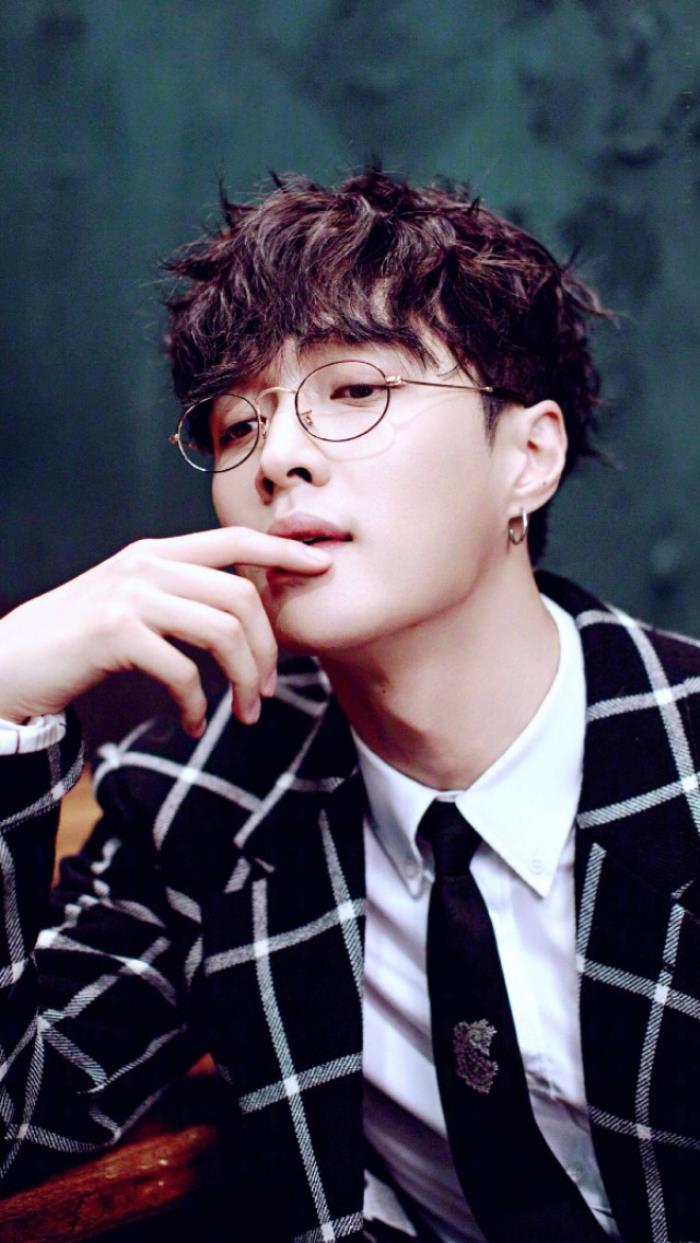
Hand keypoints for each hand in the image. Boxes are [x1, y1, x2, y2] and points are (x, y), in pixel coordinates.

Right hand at [0, 528, 330, 735]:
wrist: (11, 660)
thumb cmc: (78, 639)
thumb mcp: (131, 601)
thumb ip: (179, 594)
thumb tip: (243, 613)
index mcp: (157, 552)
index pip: (234, 540)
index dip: (284, 551)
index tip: (323, 566)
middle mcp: (147, 564)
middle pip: (241, 595)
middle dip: (268, 649)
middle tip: (267, 690)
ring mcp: (131, 594)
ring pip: (222, 631)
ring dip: (243, 680)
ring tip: (244, 712)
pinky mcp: (116, 632)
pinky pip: (183, 671)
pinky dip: (196, 705)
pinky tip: (192, 724)